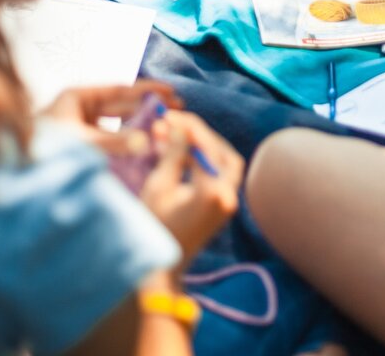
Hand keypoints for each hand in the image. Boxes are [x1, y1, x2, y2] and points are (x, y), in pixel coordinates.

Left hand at [42, 81, 181, 155]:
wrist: (15, 174)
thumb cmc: (40, 152)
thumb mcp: (81, 144)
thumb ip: (114, 142)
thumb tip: (145, 140)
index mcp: (77, 97)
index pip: (120, 89)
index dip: (147, 90)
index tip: (171, 92)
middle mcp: (79, 109)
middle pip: (122, 105)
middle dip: (149, 107)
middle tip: (177, 110)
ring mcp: (80, 127)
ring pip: (118, 123)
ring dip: (140, 125)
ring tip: (165, 128)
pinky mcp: (82, 146)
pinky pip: (110, 140)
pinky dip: (126, 142)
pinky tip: (144, 146)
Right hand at [141, 111, 244, 266]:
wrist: (161, 268)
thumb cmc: (154, 227)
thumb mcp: (159, 186)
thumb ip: (173, 153)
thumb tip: (178, 126)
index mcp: (212, 192)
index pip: (206, 147)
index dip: (189, 128)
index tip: (171, 115)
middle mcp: (228, 197)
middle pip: (223, 153)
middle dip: (202, 135)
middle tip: (179, 123)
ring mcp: (230, 204)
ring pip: (228, 163)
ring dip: (208, 146)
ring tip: (182, 135)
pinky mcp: (225, 208)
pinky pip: (223, 176)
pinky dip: (209, 161)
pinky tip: (188, 154)